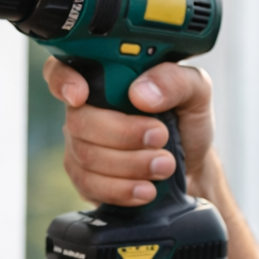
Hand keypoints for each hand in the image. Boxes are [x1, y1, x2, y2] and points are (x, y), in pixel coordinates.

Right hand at [44, 59, 215, 205]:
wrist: (191, 168)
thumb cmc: (186, 124)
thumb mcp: (196, 93)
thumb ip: (175, 81)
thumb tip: (141, 93)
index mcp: (106, 78)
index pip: (62, 69)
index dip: (63, 80)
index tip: (80, 95)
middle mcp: (88, 109)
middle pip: (78, 120)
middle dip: (122, 133)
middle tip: (159, 136)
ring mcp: (82, 145)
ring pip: (86, 155)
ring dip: (129, 164)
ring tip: (164, 165)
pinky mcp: (86, 178)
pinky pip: (90, 184)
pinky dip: (121, 189)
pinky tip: (145, 189)